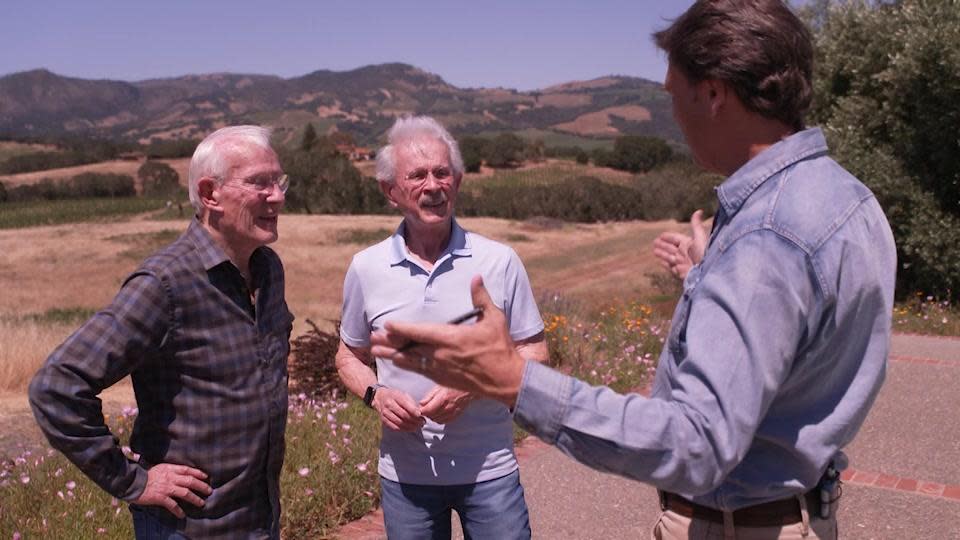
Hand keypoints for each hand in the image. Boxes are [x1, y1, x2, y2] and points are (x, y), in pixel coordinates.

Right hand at [133, 463, 211, 518]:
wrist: (131, 482)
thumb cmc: (144, 475)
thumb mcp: (159, 468)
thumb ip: (169, 471)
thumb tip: (179, 474)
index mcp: (170, 469)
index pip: (187, 470)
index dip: (198, 473)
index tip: (206, 477)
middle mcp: (170, 477)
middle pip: (190, 481)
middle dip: (201, 486)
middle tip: (209, 491)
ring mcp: (166, 488)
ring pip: (185, 493)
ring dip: (195, 499)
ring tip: (201, 503)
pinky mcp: (160, 497)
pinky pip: (172, 505)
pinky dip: (178, 510)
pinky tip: (182, 515)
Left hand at [371, 276, 525, 407]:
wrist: (506, 379)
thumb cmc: (500, 347)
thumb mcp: (494, 319)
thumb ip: (481, 297)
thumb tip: (476, 276)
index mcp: (451, 338)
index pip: (420, 332)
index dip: (401, 328)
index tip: (387, 324)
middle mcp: (442, 355)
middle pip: (408, 348)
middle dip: (389, 343)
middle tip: (372, 339)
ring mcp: (441, 369)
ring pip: (410, 362)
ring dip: (392, 356)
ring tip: (376, 351)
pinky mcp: (443, 379)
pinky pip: (419, 371)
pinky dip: (405, 365)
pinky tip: (397, 362)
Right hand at [373, 387, 425, 431]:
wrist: (381, 398)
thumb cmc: (396, 396)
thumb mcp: (404, 394)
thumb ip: (412, 403)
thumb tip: (421, 412)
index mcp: (395, 396)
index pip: (406, 405)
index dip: (414, 411)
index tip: (421, 415)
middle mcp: (389, 404)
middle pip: (403, 415)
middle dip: (414, 420)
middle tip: (422, 422)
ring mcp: (385, 413)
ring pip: (399, 422)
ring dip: (410, 426)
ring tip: (418, 426)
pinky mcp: (383, 420)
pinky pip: (394, 427)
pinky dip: (404, 429)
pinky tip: (410, 429)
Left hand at [420, 385, 471, 423]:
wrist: (468, 389)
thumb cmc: (454, 385)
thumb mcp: (439, 387)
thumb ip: (429, 396)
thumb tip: (421, 404)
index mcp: (442, 398)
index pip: (427, 411)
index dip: (422, 410)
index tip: (421, 408)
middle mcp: (447, 407)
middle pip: (431, 416)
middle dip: (427, 413)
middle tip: (427, 407)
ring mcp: (452, 413)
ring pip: (437, 420)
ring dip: (433, 416)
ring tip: (434, 410)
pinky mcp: (456, 415)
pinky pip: (444, 422)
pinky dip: (440, 419)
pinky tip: (440, 413)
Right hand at [652, 209, 707, 279]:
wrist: (705, 273)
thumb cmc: (703, 254)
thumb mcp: (699, 238)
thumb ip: (696, 225)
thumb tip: (699, 210)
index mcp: (688, 244)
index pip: (676, 239)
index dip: (668, 237)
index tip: (661, 235)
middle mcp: (684, 253)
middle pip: (670, 248)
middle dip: (663, 245)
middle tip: (654, 242)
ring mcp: (681, 263)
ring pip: (668, 257)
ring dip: (661, 253)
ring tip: (654, 251)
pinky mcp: (679, 272)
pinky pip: (670, 267)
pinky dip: (665, 264)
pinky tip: (661, 262)